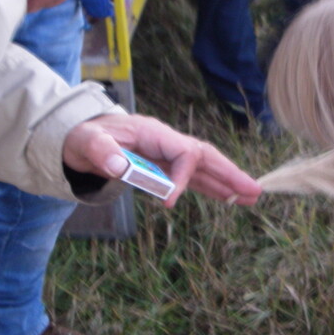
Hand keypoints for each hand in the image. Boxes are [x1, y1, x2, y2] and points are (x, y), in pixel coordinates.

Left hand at [62, 113, 261, 207]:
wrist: (79, 137)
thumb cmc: (83, 138)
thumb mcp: (85, 143)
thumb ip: (101, 151)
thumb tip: (118, 166)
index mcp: (153, 133)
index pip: (184, 151)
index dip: (183, 176)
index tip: (168, 201)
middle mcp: (166, 142)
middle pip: (206, 156)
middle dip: (230, 173)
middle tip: (254, 191)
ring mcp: (168, 154)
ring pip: (205, 168)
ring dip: (228, 183)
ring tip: (252, 198)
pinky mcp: (164, 166)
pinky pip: (193, 177)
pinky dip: (211, 188)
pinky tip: (228, 198)